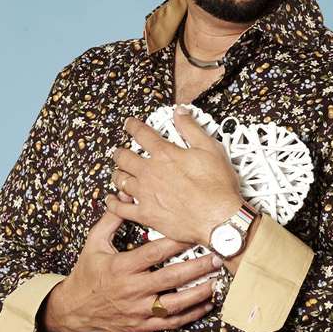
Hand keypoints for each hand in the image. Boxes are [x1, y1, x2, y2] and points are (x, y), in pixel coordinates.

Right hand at [41, 207, 224, 331]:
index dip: (177, 242)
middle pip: (171, 278)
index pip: (155, 252)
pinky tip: (207, 304)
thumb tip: (126, 196)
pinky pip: (170, 322)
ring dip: (199, 293)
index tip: (195, 232)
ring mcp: (138, 310)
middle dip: (196, 267)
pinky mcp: (142, 325)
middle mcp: (132, 289)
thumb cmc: (88, 272)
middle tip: (216, 257)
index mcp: (122, 267)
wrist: (73, 309)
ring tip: (217, 281)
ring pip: (174, 304)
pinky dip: (191, 314)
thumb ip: (112, 220)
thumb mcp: (94, 243)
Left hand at [109, 107, 241, 245]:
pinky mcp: (145, 214)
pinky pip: (121, 208)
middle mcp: (150, 172)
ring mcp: (145, 193)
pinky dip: (114, 203)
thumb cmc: (217, 187)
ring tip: (119, 173)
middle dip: (120, 153)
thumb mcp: (210, 149)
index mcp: (165, 154)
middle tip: (120, 152)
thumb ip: (192, 128)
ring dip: (118, 175)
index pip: (142, 134)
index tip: (130, 124)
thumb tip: (180, 112)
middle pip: (124, 157)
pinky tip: (113, 200)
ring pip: (120, 180)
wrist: (219, 219)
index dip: (133, 126)